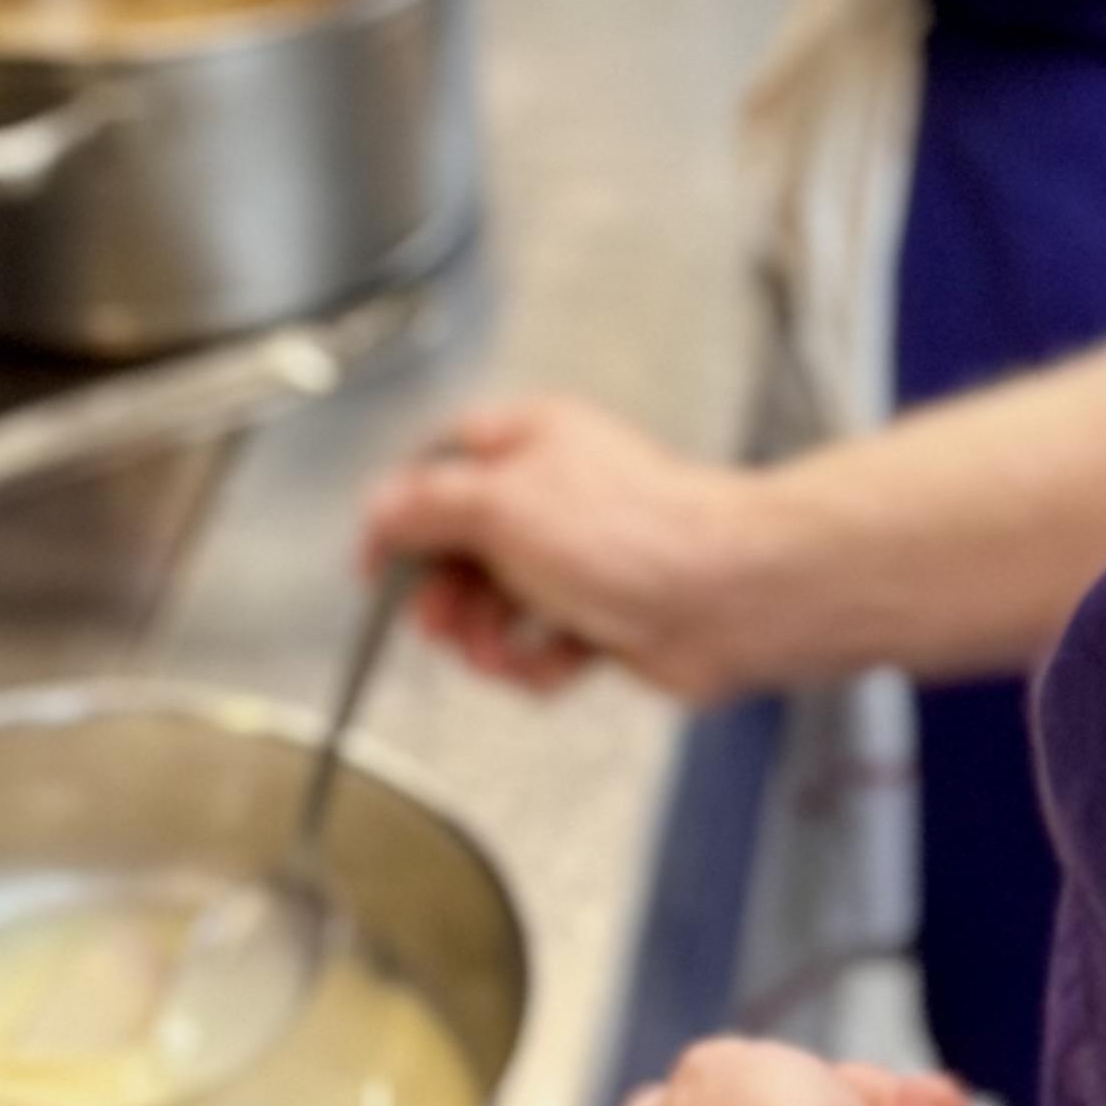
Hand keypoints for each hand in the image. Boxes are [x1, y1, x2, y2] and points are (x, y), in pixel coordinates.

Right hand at [357, 395, 798, 700]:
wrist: (730, 599)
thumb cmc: (637, 535)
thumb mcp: (501, 505)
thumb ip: (426, 506)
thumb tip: (377, 509)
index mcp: (530, 440)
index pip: (438, 468)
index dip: (400, 517)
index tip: (375, 566)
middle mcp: (555, 492)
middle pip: (460, 546)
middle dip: (445, 595)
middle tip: (441, 624)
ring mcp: (580, 557)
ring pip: (496, 605)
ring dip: (489, 640)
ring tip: (503, 653)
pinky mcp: (603, 615)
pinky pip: (540, 647)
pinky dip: (539, 665)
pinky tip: (560, 664)